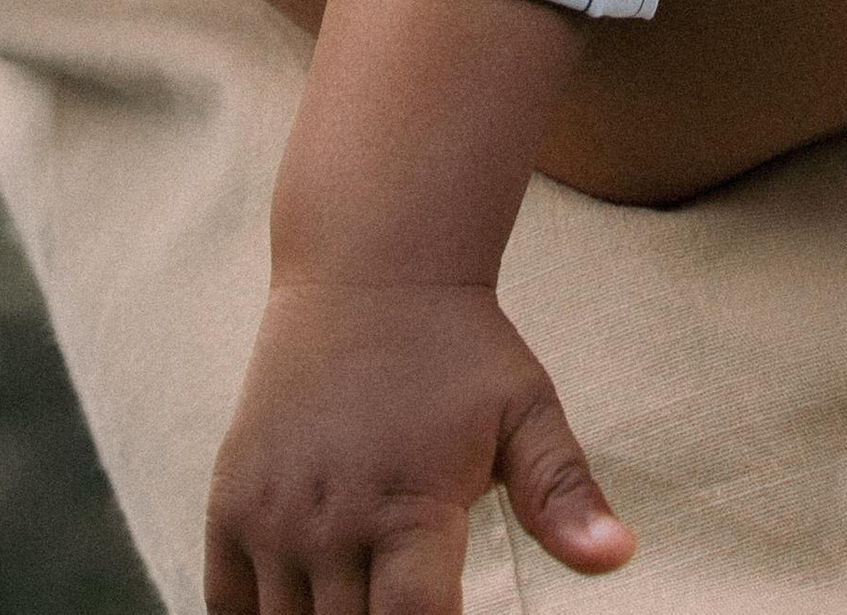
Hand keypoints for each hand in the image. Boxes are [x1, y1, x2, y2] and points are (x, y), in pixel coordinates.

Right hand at [203, 273, 633, 614]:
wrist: (367, 267)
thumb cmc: (460, 347)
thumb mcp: (526, 410)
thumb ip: (564, 494)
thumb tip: (620, 558)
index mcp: (411, 503)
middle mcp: (332, 516)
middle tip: (412, 611)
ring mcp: (273, 512)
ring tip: (365, 603)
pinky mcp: (231, 501)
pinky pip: (226, 606)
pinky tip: (303, 610)